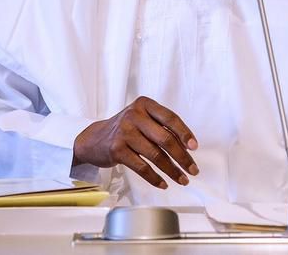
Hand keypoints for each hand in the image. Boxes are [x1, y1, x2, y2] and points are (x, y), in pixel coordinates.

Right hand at [72, 96, 198, 189]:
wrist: (93, 139)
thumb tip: (187, 146)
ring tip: (182, 179)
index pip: (170, 118)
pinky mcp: (117, 150)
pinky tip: (163, 183)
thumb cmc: (125, 128)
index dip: (185, 133)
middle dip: (182, 157)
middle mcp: (134, 116)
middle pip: (166, 139)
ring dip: (172, 170)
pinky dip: (154, 178)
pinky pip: (142, 167)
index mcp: (144, 105)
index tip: (194, 148)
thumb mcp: (142, 119)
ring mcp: (124, 133)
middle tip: (193, 169)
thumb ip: (162, 127)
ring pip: (156, 155)